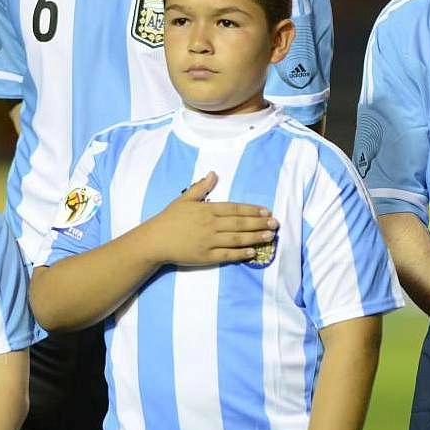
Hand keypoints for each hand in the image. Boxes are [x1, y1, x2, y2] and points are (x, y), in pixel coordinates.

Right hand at [139, 172, 277, 266]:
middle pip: (240, 223)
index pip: (235, 208)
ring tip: (270, 236)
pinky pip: (226, 255)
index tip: (266, 211)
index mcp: (207, 209)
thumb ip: (201, 188)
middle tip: (275, 224)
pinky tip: (253, 252)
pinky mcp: (205, 256)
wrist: (154, 241)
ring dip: (255, 237)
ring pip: (236, 239)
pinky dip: (240, 253)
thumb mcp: (184, 199)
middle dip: (259, 223)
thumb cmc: (169, 219)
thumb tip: (213, 174)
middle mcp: (210, 224)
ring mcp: (208, 241)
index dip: (252, 210)